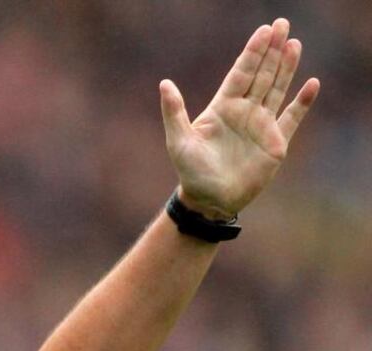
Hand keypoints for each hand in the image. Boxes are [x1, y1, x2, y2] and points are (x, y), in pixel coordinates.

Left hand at [160, 18, 319, 219]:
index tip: (263, 31)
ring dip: (286, 68)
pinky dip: (302, 103)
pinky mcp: (275, 143)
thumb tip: (164, 83)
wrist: (210, 200)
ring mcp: (261, 125)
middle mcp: (244, 111)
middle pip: (261, 75)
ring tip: (294, 44)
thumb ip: (173, 112)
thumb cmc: (190, 171)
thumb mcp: (178, 141)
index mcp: (222, 107)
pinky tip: (311, 84)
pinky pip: (292, 118)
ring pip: (277, 89)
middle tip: (282, 25)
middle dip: (271, 51)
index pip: (240, 73)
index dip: (252, 53)